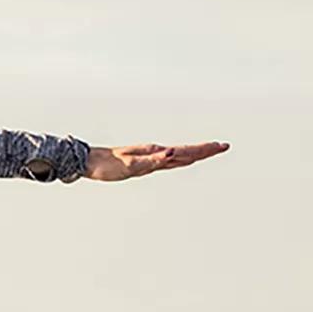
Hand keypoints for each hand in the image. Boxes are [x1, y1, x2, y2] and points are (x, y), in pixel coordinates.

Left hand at [84, 141, 229, 180]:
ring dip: (195, 153)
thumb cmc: (107, 164)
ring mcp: (150, 158)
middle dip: (205, 150)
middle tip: (224, 146)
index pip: (185, 151)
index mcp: (155, 153)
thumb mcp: (130, 164)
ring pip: (178, 156)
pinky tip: (183, 158)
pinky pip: (166, 161)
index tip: (221, 146)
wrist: (88, 162)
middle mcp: (156, 153)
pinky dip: (179, 159)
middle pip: (186, 152)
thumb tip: (172, 153)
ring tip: (211, 150)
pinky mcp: (143, 163)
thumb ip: (152, 160)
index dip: (204, 150)